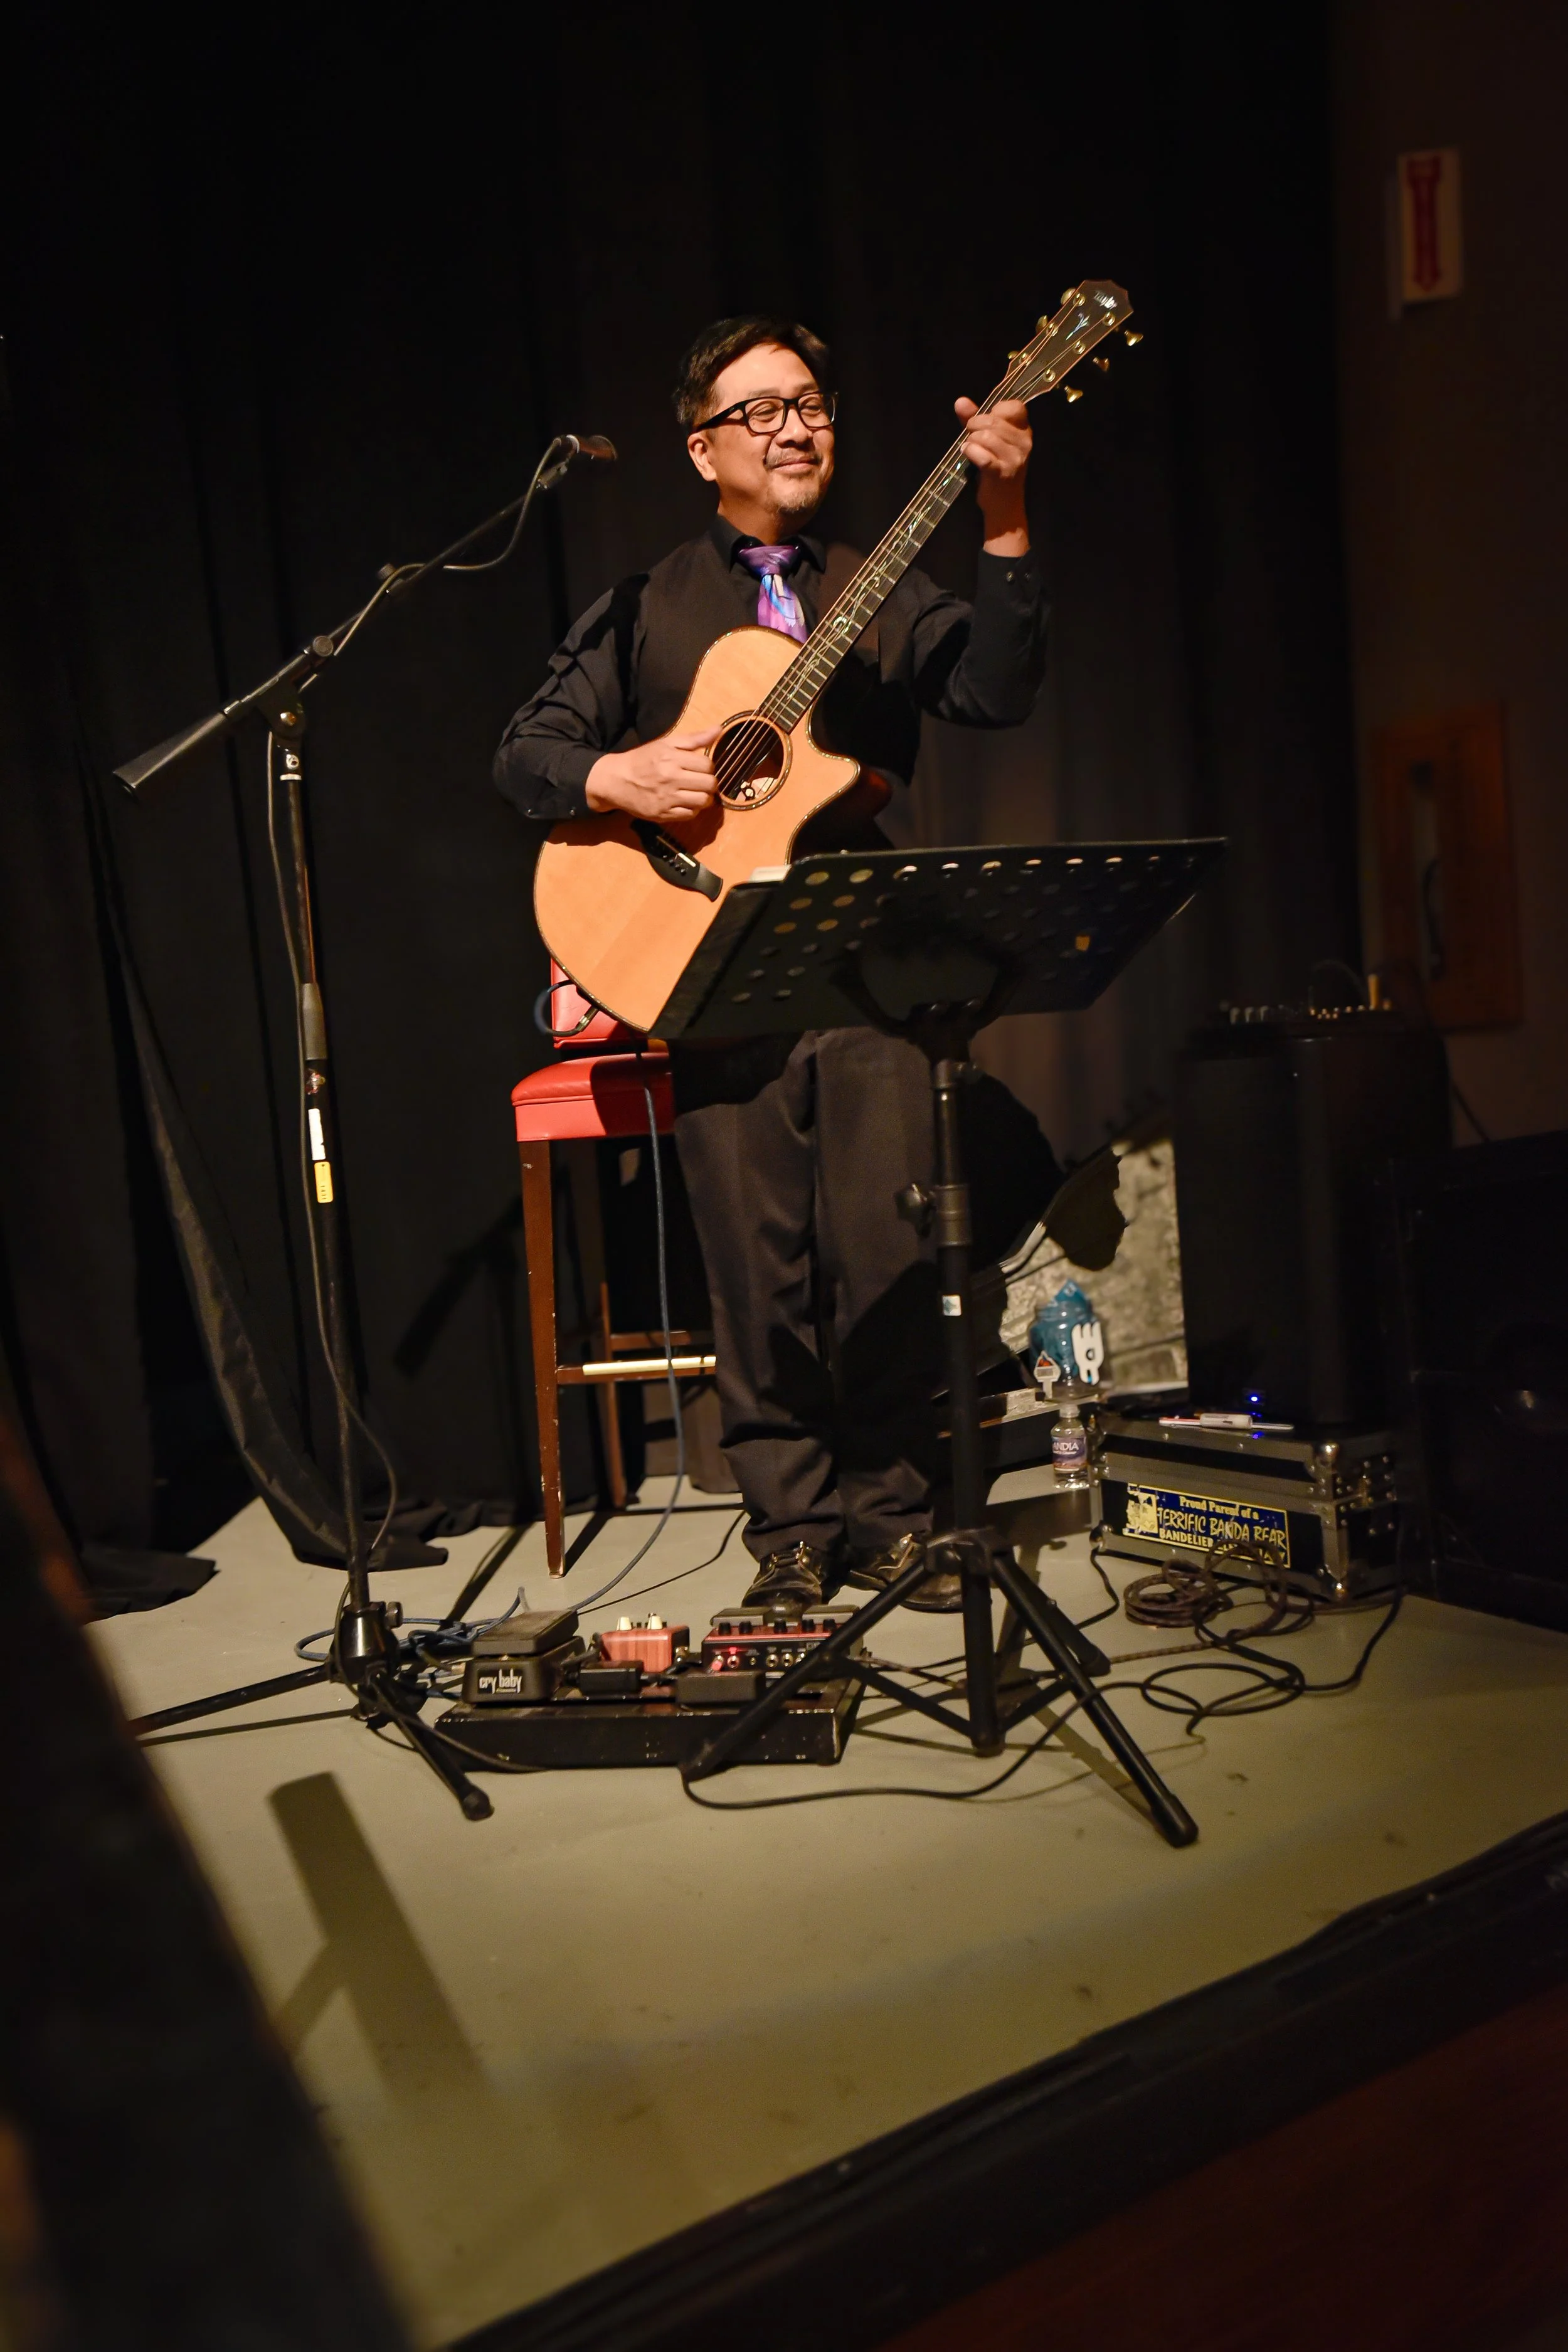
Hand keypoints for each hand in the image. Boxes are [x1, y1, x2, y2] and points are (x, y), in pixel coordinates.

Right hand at [585, 727, 719, 821]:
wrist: (616, 780)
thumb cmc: (643, 759)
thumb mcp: (666, 744)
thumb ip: (694, 738)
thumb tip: (718, 729)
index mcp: (672, 758)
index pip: (707, 765)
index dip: (708, 767)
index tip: (701, 768)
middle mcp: (671, 778)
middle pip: (709, 784)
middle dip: (710, 783)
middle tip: (702, 782)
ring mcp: (667, 798)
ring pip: (703, 801)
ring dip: (704, 798)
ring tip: (696, 793)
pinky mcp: (663, 814)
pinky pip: (690, 815)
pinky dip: (692, 810)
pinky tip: (685, 802)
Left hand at [955, 394, 1030, 555]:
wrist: (1003, 507)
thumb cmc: (995, 470)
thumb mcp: (988, 441)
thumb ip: (974, 419)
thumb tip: (960, 401)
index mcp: (1025, 431)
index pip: (1014, 407)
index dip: (994, 411)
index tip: (986, 423)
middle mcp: (1024, 443)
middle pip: (993, 420)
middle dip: (974, 426)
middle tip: (971, 438)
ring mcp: (1014, 459)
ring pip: (985, 436)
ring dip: (971, 441)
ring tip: (970, 450)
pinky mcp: (1001, 473)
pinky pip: (981, 454)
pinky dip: (970, 452)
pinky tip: (968, 455)